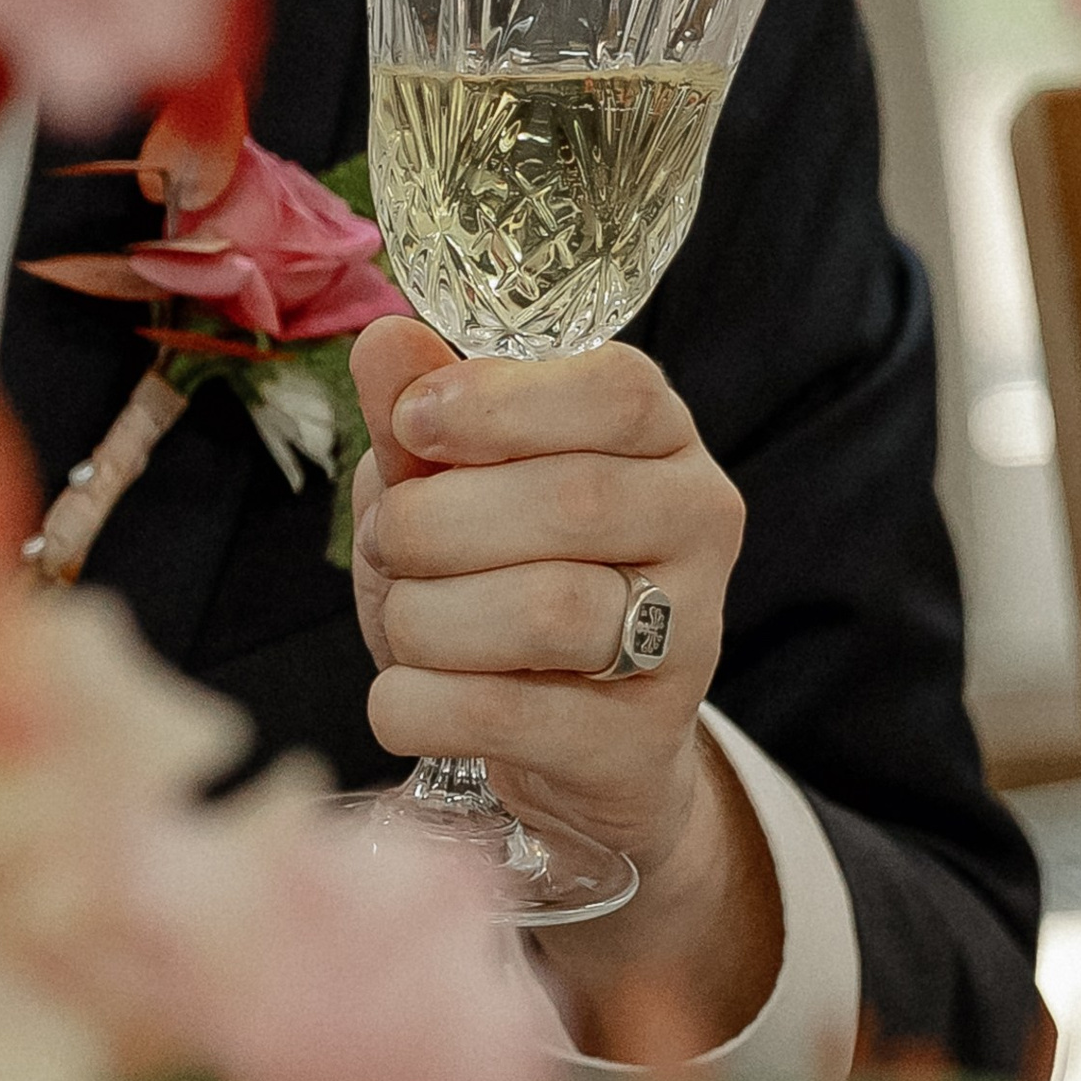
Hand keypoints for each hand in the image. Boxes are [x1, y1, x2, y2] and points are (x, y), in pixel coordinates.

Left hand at [348, 316, 778, 1053]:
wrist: (557, 740)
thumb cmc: (496, 571)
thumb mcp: (446, 479)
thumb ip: (418, 411)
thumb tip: (385, 337)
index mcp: (658, 436)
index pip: (619, 390)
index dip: (500, 401)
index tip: (411, 423)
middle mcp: (695, 523)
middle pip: (571, 500)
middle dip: (433, 522)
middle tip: (385, 542)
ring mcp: (686, 639)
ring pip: (547, 610)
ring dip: (426, 615)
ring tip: (403, 618)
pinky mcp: (639, 744)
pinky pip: (510, 714)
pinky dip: (420, 703)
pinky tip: (400, 696)